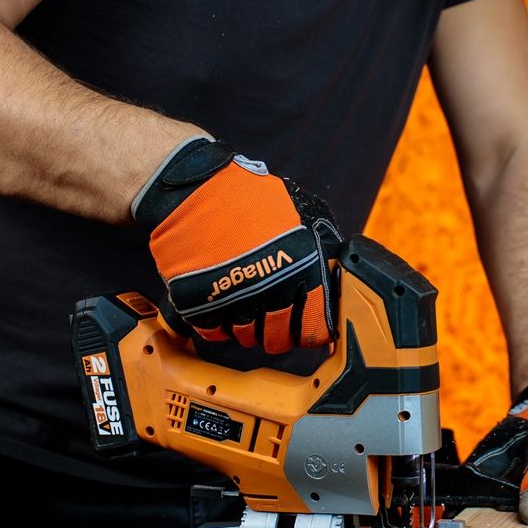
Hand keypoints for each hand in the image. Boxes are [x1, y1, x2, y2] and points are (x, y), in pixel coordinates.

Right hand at [132, 136, 340, 354]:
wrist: (193, 189)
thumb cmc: (247, 197)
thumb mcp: (300, 210)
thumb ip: (321, 242)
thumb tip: (334, 268)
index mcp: (302, 268)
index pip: (315, 325)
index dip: (311, 329)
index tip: (306, 327)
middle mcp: (271, 288)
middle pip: (279, 338)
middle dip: (277, 332)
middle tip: (272, 320)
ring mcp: (233, 300)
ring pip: (246, 337)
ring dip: (246, 327)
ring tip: (243, 304)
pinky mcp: (199, 305)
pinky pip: (214, 333)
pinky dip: (217, 324)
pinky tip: (220, 304)